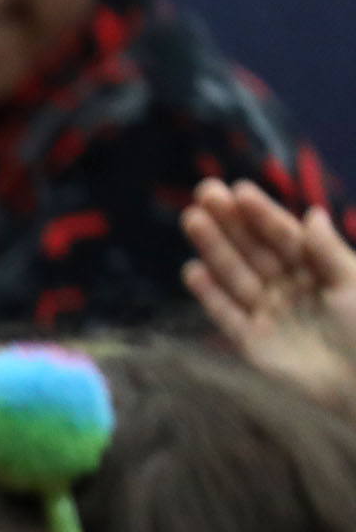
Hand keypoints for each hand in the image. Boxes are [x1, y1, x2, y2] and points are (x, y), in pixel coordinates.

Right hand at [181, 179, 355, 404]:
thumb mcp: (355, 284)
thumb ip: (329, 252)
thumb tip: (311, 214)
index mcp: (318, 268)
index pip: (285, 235)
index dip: (263, 213)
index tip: (238, 190)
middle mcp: (290, 285)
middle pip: (255, 250)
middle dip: (230, 223)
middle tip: (204, 194)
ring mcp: (269, 312)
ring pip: (237, 275)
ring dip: (215, 249)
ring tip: (193, 220)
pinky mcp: (253, 341)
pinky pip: (227, 314)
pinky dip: (210, 294)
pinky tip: (193, 271)